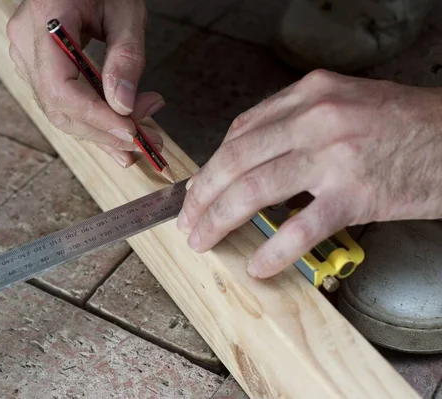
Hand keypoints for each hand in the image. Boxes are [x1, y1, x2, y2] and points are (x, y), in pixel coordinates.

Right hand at [6, 0, 164, 166]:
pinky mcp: (35, 64)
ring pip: (59, 110)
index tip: (131, 132)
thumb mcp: (126, 10)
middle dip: (105, 130)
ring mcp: (25, 53)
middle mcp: (25, 40)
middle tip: (147, 137)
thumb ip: (126, 56)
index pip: (60, 88)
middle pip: (59, 106)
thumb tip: (124, 106)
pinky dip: (90, 118)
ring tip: (141, 135)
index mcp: (44, 18)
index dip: (96, 117)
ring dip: (101, 130)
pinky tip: (116, 131)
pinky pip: (60, 100)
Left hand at [176, 69, 441, 278]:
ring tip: (203, 240)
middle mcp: (316, 119)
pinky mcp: (356, 194)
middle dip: (202, 194)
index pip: (241, 131)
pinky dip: (273, 250)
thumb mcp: (343, 104)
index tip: (198, 187)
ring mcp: (334, 156)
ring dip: (220, 219)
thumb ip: (295, 123)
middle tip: (187, 219)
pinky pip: (300, 227)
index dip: (212, 163)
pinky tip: (258, 266)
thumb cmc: (402, 124)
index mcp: (309, 94)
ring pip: (255, 189)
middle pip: (236, 159)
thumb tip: (249, 158)